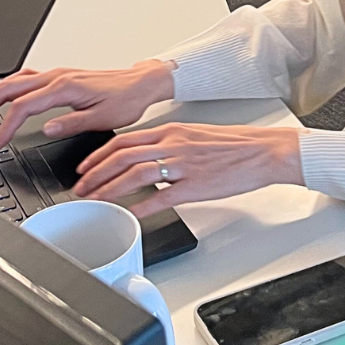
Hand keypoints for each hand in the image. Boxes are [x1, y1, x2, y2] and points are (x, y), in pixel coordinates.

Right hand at [0, 60, 175, 149]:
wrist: (141, 83)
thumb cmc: (127, 99)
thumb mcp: (103, 118)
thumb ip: (72, 124)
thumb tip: (46, 130)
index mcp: (65, 87)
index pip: (24, 107)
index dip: (6, 127)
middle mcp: (58, 77)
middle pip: (9, 88)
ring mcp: (57, 75)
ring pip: (15, 81)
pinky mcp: (60, 77)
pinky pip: (26, 80)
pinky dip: (9, 90)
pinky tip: (2, 100)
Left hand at [72, 122, 303, 217]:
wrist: (263, 151)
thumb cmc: (234, 145)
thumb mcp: (195, 135)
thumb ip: (167, 145)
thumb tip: (144, 158)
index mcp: (171, 131)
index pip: (123, 140)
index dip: (98, 156)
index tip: (84, 168)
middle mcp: (173, 144)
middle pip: (121, 156)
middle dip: (94, 174)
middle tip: (80, 188)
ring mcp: (183, 165)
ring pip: (134, 175)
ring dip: (109, 189)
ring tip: (95, 201)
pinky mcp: (195, 186)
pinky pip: (161, 197)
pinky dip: (141, 206)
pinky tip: (130, 214)